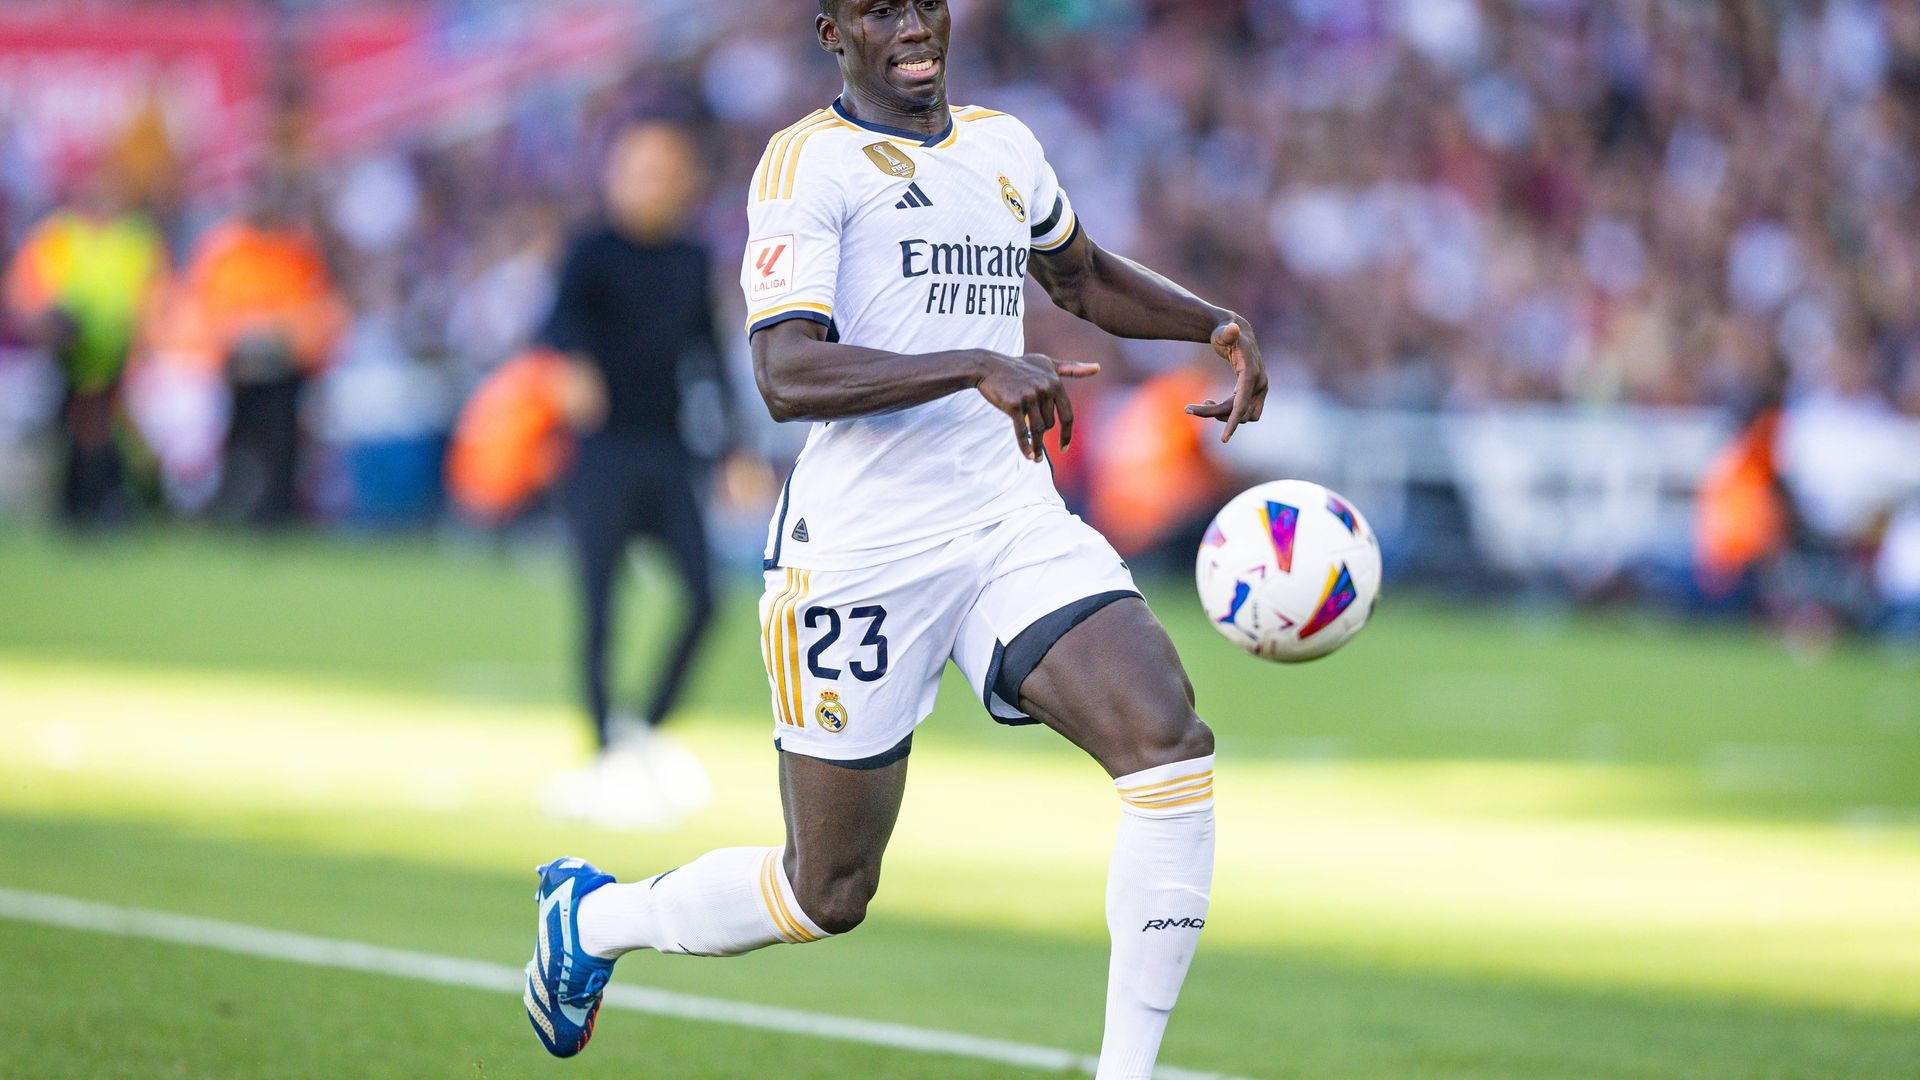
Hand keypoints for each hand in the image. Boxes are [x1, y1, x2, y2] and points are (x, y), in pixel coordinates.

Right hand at [975, 352, 1100, 461]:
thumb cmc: (1020, 366)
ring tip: (1035, 458)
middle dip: (1043, 433)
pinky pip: (1022, 431)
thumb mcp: (1047, 364)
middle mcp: (1044, 389)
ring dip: (1036, 446)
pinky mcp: (1014, 405)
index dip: (1066, 434)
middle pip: (1050, 424)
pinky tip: (1028, 456)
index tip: (1064, 448)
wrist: (989, 366)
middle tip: (1035, 438)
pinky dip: (1026, 446)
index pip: (1067, 415)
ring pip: (1037, 429)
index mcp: (1055, 382)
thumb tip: (1098, 367)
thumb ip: (1072, 368)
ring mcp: (1029, 397)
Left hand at [1185, 318, 1267, 442]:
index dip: (1233, 419)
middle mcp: (1260, 384)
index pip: (1244, 401)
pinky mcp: (1254, 395)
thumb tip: (1233, 328)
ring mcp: (1259, 391)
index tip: (1224, 439)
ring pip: (1242, 416)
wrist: (1237, 333)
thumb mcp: (1224, 331)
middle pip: (1239, 411)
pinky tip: (1208, 402)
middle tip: (1188, 408)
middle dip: (1215, 413)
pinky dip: (1226, 412)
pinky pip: (1241, 412)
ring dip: (1222, 414)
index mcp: (1253, 372)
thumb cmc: (1227, 332)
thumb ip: (1228, 331)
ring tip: (1203, 402)